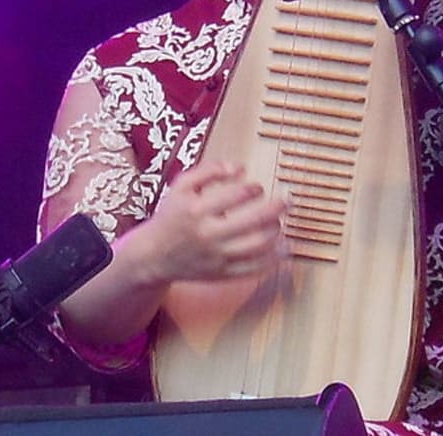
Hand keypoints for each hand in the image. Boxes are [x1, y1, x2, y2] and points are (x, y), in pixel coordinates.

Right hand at [129, 161, 287, 283]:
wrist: (154, 255)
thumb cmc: (172, 216)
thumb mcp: (181, 186)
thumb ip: (208, 170)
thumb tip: (239, 167)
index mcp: (197, 210)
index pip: (236, 195)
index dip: (253, 188)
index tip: (257, 188)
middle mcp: (208, 235)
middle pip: (253, 221)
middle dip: (276, 208)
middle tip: (287, 200)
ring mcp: (216, 257)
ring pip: (258, 246)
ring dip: (276, 231)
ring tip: (279, 222)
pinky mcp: (222, 274)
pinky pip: (254, 269)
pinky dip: (273, 258)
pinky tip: (281, 247)